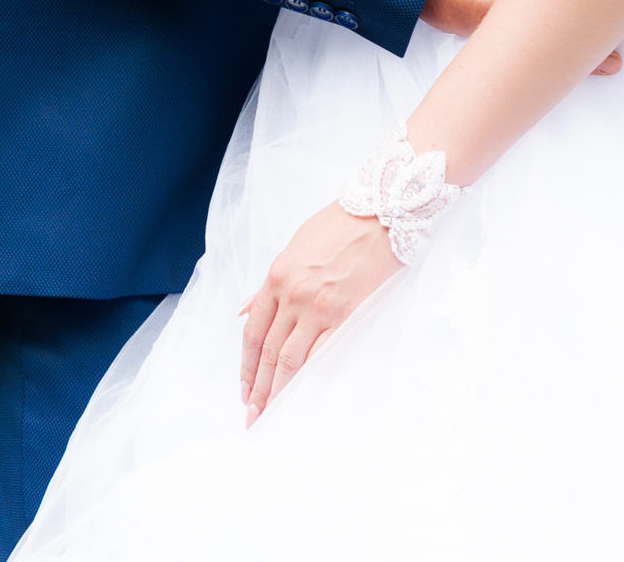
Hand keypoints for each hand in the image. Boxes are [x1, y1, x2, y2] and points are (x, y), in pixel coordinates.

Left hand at [240, 201, 398, 422]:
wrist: (380, 209)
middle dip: (257, 387)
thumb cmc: (340, 223)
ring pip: (290, 359)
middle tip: (252, 414)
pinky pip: (323, 353)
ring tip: (271, 413)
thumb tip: (244, 309)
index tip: (245, 388)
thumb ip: (270, 283)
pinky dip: (311, 376)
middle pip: (268, 351)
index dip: (246, 365)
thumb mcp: (295, 245)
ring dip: (278, 390)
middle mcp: (292, 294)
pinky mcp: (345, 313)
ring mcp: (318, 306)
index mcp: (277, 276)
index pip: (253, 331)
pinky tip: (304, 394)